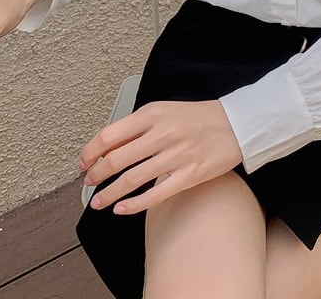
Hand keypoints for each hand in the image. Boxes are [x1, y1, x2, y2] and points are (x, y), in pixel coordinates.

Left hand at [79, 99, 242, 214]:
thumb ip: (137, 127)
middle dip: (95, 175)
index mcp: (153, 114)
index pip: (108, 135)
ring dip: (108, 194)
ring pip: (130, 180)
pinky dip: (133, 205)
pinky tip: (121, 209)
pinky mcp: (189, 175)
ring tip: (98, 201)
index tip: (83, 163)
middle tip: (89, 183)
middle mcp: (162, 133)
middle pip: (115, 160)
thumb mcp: (164, 111)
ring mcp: (176, 156)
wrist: (237, 124)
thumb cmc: (198, 117)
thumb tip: (106, 147)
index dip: (89, 153)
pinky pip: (154, 195)